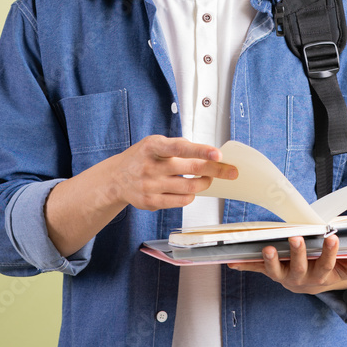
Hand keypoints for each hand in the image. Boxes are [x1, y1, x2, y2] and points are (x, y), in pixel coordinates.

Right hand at [105, 135, 237, 210]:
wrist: (116, 178)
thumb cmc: (142, 157)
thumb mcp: (155, 144)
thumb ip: (178, 147)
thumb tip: (210, 155)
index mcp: (152, 146)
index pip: (180, 148)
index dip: (201, 151)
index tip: (218, 154)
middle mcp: (150, 166)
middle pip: (191, 170)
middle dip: (216, 170)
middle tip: (231, 171)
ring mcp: (150, 186)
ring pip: (190, 188)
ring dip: (205, 183)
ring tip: (208, 179)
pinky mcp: (151, 202)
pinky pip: (181, 202)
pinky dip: (192, 196)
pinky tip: (191, 190)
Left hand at [227, 235, 346, 295]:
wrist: (315, 283)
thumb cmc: (332, 271)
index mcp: (322, 276)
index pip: (327, 265)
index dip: (330, 253)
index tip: (332, 238)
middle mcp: (301, 279)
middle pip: (299, 268)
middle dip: (297, 254)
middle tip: (296, 239)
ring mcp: (284, 276)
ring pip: (276, 271)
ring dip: (270, 261)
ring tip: (267, 248)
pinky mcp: (271, 272)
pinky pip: (257, 269)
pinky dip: (245, 265)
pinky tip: (232, 261)